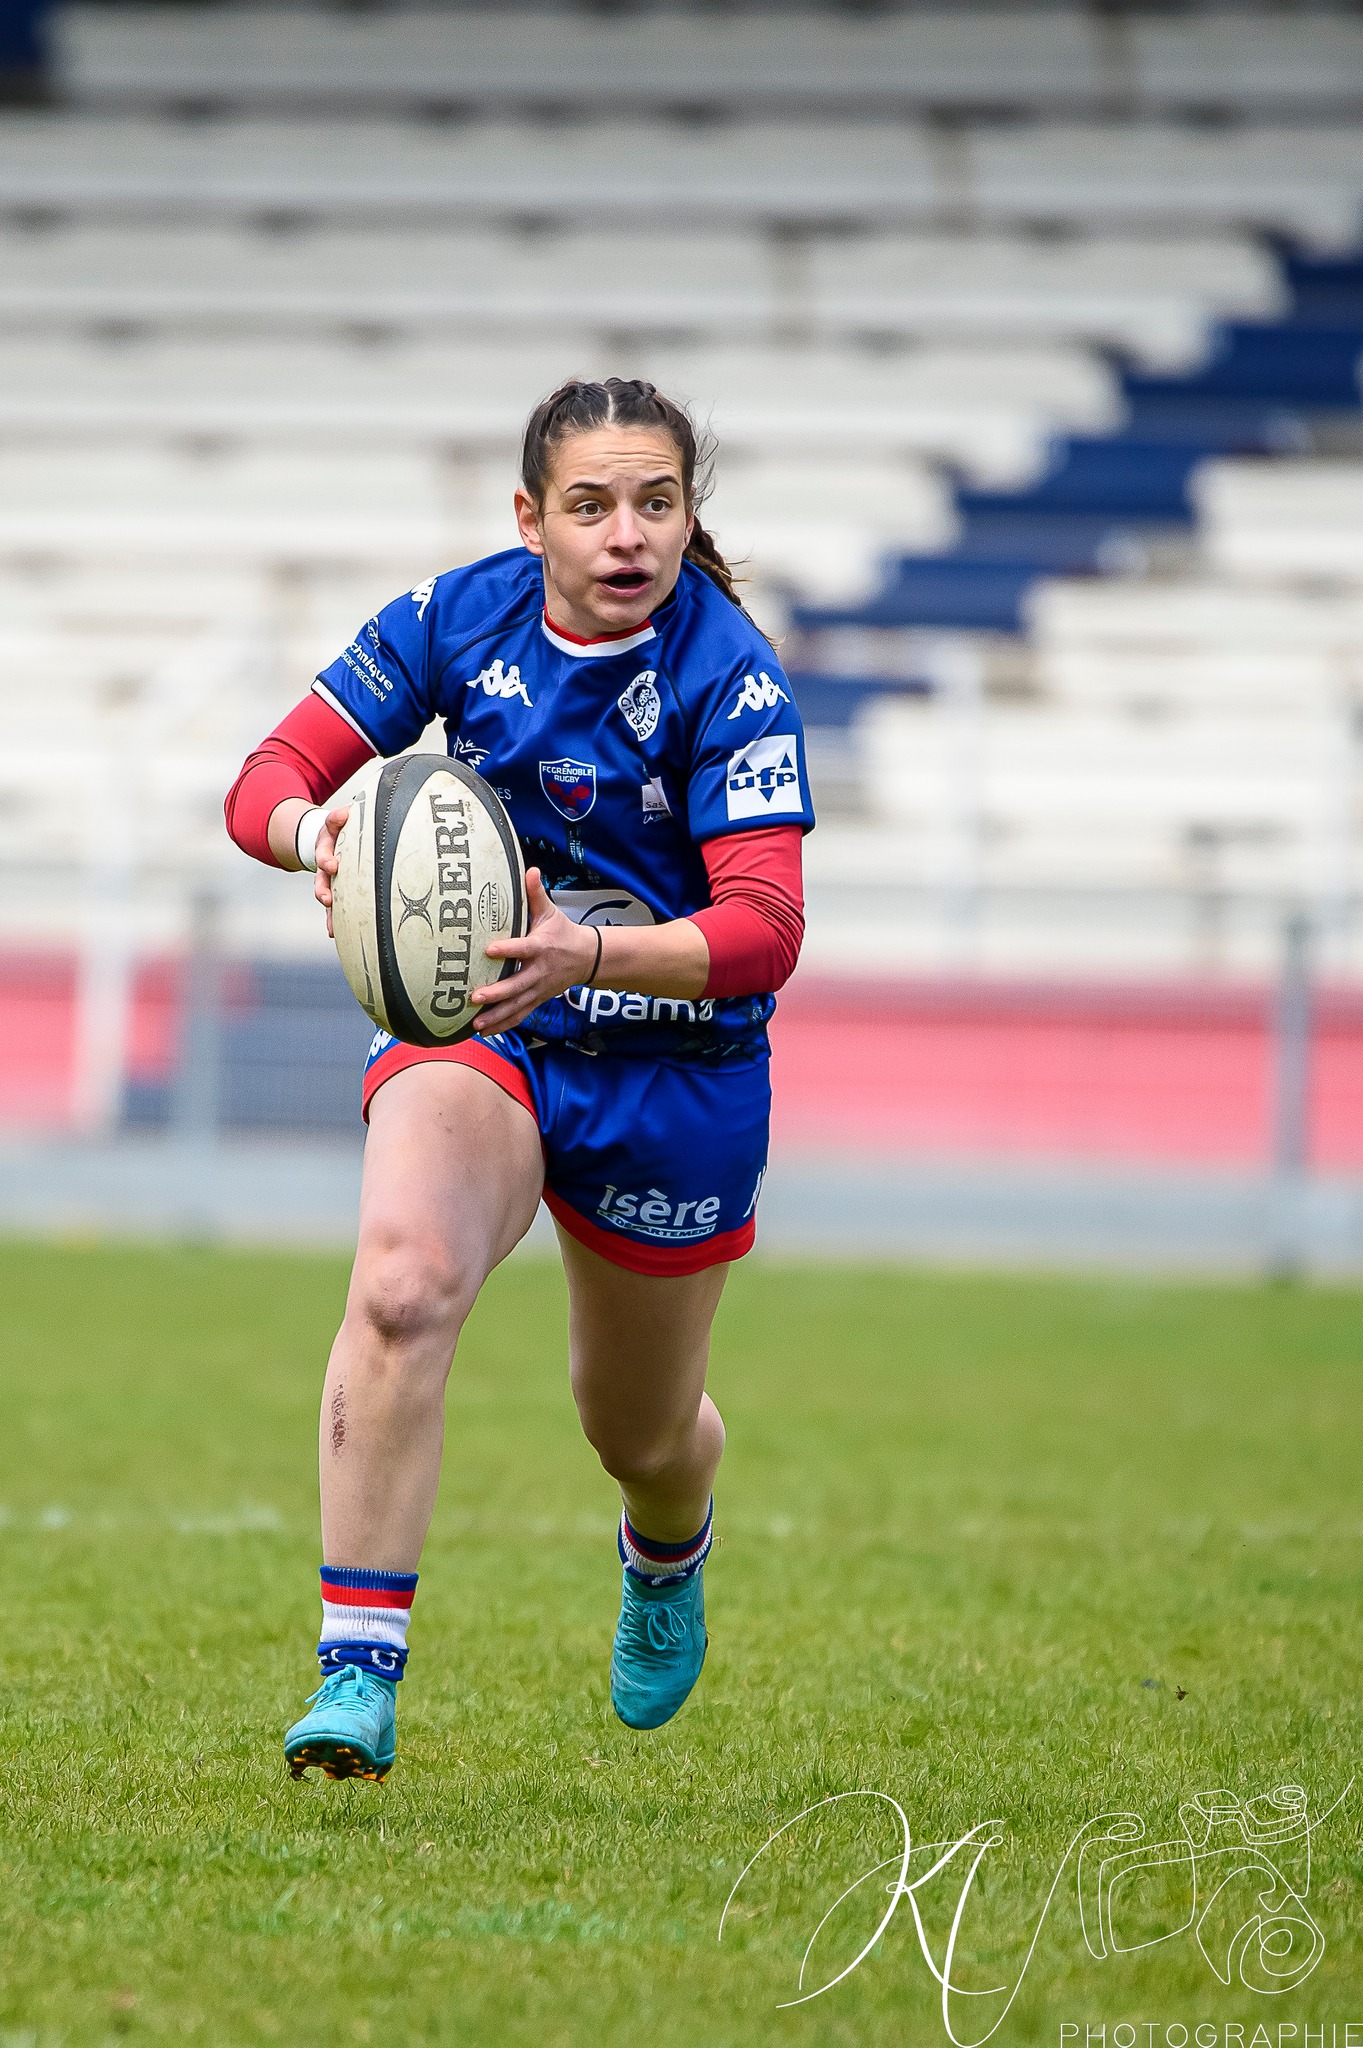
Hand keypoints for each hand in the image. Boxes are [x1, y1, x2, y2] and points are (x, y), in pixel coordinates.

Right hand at [313, 805, 349, 939]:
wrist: (329, 838)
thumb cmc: (342, 829)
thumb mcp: (340, 819)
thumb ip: (340, 816)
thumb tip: (345, 812)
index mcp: (329, 840)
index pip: (327, 844)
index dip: (328, 855)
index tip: (333, 864)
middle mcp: (325, 860)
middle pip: (322, 873)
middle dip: (324, 887)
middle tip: (328, 897)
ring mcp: (327, 876)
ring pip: (324, 891)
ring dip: (327, 904)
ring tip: (330, 917)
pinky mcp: (333, 889)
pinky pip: (333, 906)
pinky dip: (332, 919)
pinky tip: (333, 932)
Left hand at [472, 868, 598, 1034]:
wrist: (587, 958)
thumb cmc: (563, 932)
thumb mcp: (551, 912)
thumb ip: (536, 894)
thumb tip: (529, 869)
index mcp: (542, 947)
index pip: (524, 949)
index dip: (508, 949)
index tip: (489, 950)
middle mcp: (540, 971)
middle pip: (518, 985)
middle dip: (497, 993)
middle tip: (475, 997)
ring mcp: (539, 989)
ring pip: (517, 1006)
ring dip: (497, 1016)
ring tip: (477, 1024)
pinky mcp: (538, 1000)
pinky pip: (520, 1015)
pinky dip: (504, 1025)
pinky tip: (485, 1032)